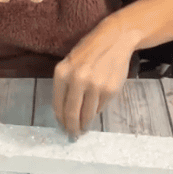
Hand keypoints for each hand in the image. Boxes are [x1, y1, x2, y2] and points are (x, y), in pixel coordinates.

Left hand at [53, 15, 135, 138]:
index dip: (60, 120)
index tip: (62, 128)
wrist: (114, 39)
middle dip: (72, 128)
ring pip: (87, 114)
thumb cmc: (89, 51)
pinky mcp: (109, 90)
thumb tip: (64, 113)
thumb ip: (65, 85)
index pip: (58, 105)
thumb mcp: (70, 63)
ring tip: (83, 128)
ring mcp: (94, 86)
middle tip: (73, 135)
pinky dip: (97, 111)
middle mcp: (77, 79)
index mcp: (62, 73)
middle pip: (71, 113)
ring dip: (85, 124)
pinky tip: (95, 109)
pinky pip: (100, 108)